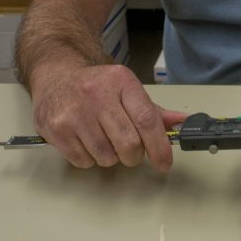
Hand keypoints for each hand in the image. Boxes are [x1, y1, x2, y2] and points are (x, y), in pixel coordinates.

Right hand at [31, 62, 185, 171]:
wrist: (56, 77)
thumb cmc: (96, 86)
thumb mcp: (126, 89)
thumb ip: (154, 111)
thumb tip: (183, 124)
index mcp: (121, 82)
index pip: (147, 120)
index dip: (160, 147)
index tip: (165, 163)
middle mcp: (97, 95)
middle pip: (129, 144)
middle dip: (134, 155)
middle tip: (130, 149)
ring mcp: (74, 113)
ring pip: (107, 157)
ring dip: (111, 156)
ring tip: (103, 138)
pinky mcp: (56, 129)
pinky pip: (84, 161)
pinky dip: (90, 158)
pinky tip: (86, 140)